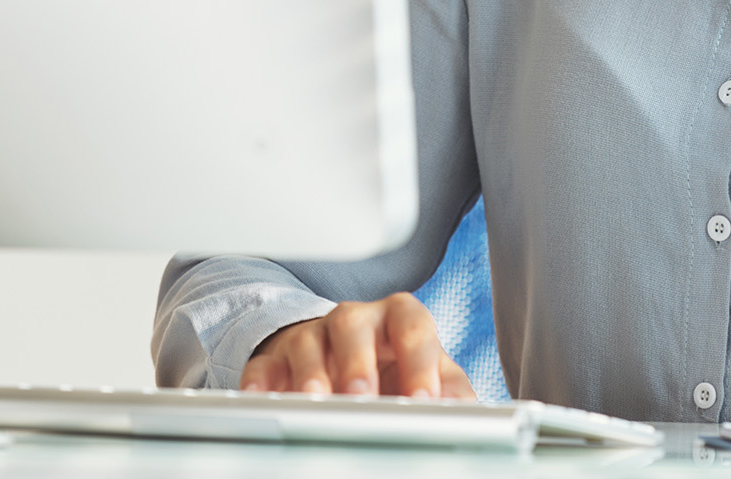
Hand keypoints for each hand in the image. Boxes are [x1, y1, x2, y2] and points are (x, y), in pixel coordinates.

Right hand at [238, 292, 477, 398]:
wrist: (344, 358)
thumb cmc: (393, 366)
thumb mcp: (429, 371)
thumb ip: (449, 388)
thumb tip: (467, 411)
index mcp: (399, 318)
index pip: (412, 326)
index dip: (419, 361)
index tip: (423, 400)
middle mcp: (355, 320)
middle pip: (353, 324)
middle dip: (358, 361)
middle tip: (363, 397)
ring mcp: (313, 335)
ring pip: (307, 341)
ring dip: (312, 373)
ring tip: (318, 400)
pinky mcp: (277, 358)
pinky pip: (264, 364)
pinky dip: (262, 382)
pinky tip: (264, 399)